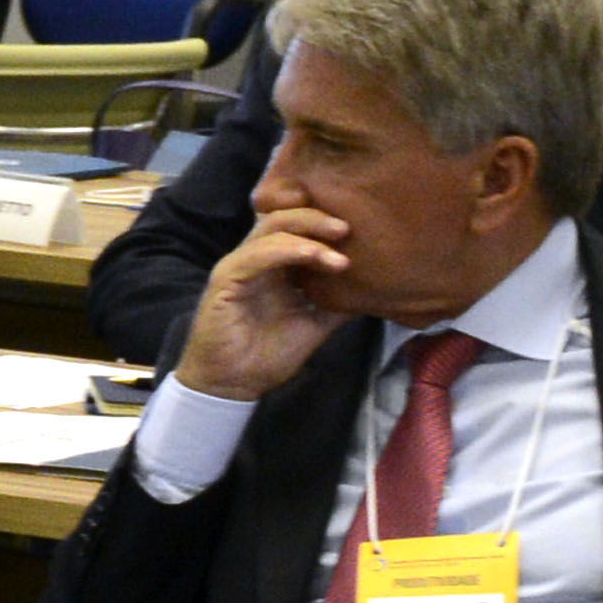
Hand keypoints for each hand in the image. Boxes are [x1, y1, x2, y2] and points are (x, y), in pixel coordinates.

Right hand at [181, 195, 365, 401]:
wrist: (234, 385)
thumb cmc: (268, 354)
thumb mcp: (316, 322)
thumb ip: (338, 300)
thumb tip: (377, 287)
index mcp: (275, 266)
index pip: (297, 228)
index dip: (325, 222)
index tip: (359, 231)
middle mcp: (255, 259)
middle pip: (284, 217)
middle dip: (318, 217)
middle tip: (348, 228)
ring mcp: (238, 267)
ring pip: (271, 229)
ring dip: (307, 231)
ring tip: (338, 242)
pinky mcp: (225, 280)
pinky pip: (256, 255)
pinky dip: (286, 250)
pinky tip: (313, 255)